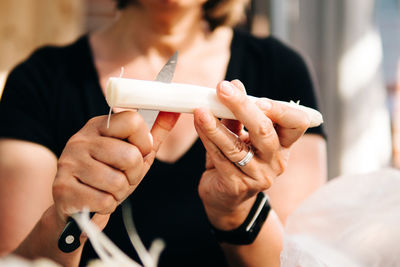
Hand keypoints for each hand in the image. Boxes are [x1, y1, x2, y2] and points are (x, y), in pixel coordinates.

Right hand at [53, 111, 178, 228]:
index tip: (138, 152)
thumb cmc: (110, 175)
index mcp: (99, 126)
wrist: (77, 205)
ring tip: (108, 189)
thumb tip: (175, 110)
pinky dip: (107, 206)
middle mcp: (81, 139)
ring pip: (117, 181)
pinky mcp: (63, 189)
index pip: (133, 120)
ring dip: (120, 192)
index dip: (144, 142)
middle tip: (122, 177)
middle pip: (130, 155)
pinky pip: (104, 201)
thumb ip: (154, 133)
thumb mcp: (134, 152)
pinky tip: (96, 200)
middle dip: (134, 174)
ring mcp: (69, 163)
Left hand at [194, 80, 309, 229]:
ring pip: (236, 146)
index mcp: (283, 145)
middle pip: (264, 131)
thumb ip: (238, 116)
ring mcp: (258, 176)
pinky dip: (207, 137)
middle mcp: (276, 162)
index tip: (257, 98)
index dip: (279, 109)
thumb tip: (234, 84)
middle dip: (242, 107)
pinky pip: (219, 157)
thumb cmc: (236, 162)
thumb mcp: (241, 137)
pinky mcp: (237, 185)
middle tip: (222, 88)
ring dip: (216, 124)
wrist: (226, 199)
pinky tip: (199, 122)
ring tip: (201, 108)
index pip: (297, 123)